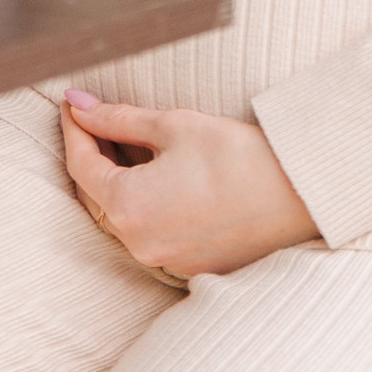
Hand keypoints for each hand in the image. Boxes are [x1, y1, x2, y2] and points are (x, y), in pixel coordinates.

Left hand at [61, 91, 320, 278]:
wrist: (299, 192)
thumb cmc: (236, 155)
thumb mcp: (171, 126)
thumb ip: (117, 118)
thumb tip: (79, 106)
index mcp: (127, 206)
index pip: (81, 164)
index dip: (74, 130)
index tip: (72, 105)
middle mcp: (139, 243)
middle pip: (97, 196)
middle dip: (92, 157)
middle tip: (94, 121)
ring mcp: (166, 259)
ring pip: (123, 219)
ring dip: (118, 184)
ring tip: (126, 145)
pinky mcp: (191, 266)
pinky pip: (152, 234)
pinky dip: (146, 206)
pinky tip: (158, 178)